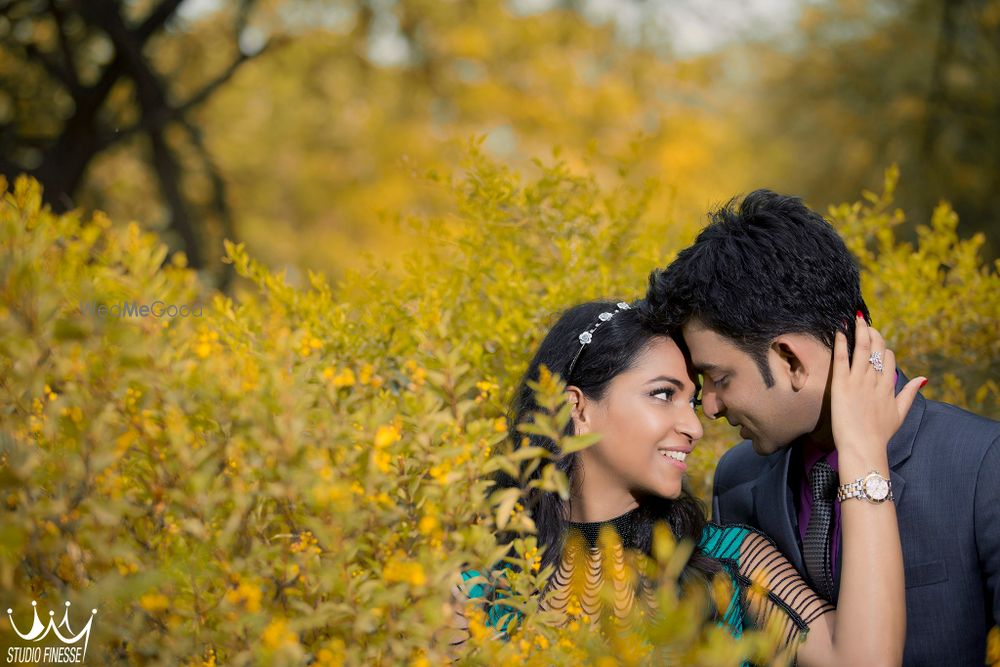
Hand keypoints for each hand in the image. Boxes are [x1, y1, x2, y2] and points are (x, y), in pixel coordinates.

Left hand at [830, 313, 925, 462]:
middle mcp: (875, 380)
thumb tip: (923, 379)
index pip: (888, 359)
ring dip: (859, 332)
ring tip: (856, 319)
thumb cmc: (879, 434)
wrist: (863, 447)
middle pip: (876, 349)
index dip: (883, 349)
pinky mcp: (841, 385)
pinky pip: (842, 359)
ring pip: (861, 350)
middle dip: (873, 334)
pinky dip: (841, 344)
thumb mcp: (900, 414)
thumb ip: (910, 394)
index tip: (876, 342)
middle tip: (865, 323)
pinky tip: (839, 331)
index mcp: (888, 386)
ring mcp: (858, 381)